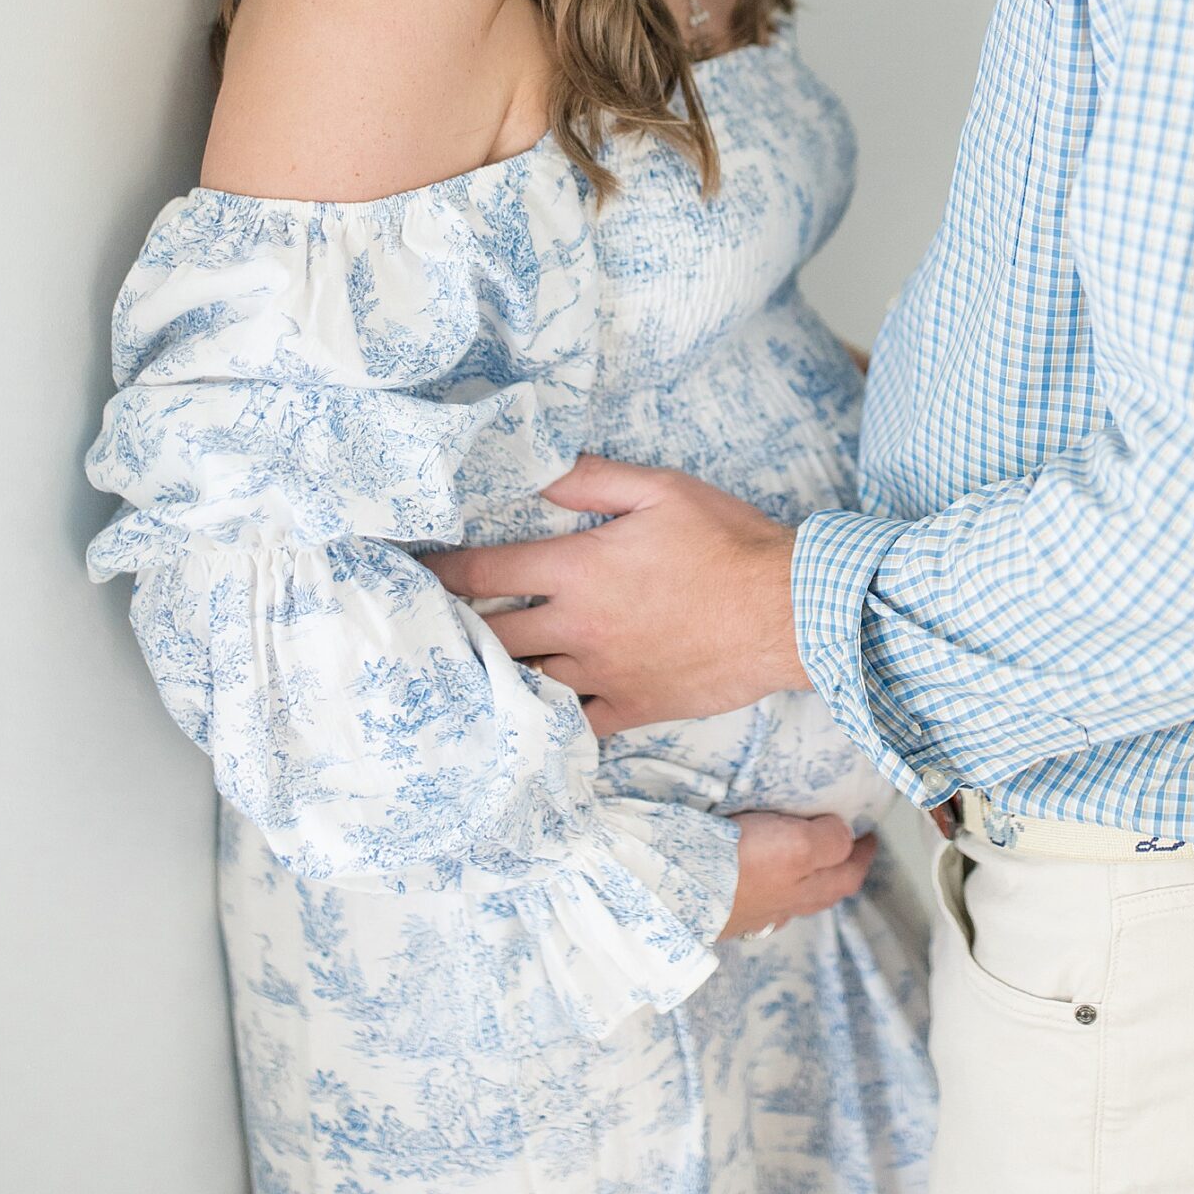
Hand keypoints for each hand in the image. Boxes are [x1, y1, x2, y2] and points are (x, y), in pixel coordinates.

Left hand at [430, 455, 806, 734]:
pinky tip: (523, 722)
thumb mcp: (661, 489)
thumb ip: (591, 478)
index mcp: (579, 569)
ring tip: (456, 677)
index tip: (406, 573)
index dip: (437, 573)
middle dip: (450, 631)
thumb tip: (536, 468)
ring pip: (525, 683)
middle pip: (491, 635)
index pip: (484, 573)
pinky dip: (544, 722)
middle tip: (417, 632)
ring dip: (491, 677)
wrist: (787, 610)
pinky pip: (573, 724)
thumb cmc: (727, 541)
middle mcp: (579, 627)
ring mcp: (603, 673)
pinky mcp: (632, 707)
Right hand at [720, 812, 876, 938]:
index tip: (870, 836)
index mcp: (813, 888)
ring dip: (806, 879)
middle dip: (839, 869)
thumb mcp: (799, 844)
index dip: (863, 854)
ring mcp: (759, 912)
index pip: (851, 873)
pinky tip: (762, 879)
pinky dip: (773, 885)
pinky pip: (764, 898)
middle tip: (845, 847)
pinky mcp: (730, 910)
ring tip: (805, 860)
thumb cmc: (743, 865)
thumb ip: (829, 840)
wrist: (680, 892)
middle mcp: (789, 905)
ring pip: (795, 897)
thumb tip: (844, 835)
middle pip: (826, 889)